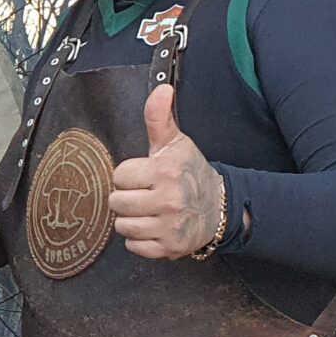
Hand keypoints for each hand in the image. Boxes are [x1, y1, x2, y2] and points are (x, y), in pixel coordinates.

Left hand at [107, 84, 225, 258]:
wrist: (218, 207)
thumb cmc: (190, 172)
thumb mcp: (175, 143)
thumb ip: (159, 117)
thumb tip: (161, 88)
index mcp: (165, 172)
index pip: (119, 176)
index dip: (128, 176)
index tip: (143, 175)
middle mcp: (168, 200)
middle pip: (117, 203)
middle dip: (126, 198)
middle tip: (143, 194)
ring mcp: (169, 227)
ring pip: (123, 226)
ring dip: (130, 219)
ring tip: (147, 210)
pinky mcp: (169, 248)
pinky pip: (134, 246)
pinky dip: (139, 240)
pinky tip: (153, 226)